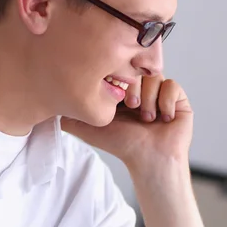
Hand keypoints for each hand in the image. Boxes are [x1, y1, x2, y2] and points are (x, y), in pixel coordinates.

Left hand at [62, 75, 192, 173]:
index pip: (119, 67)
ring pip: (155, 75)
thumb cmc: (123, 145)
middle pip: (137, 68)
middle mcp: (142, 89)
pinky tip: (163, 118)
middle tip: (131, 108)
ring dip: (149, 98)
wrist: (149, 159)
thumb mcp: (88, 127)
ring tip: (147, 118)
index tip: (116, 97)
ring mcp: (161, 93)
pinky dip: (165, 102)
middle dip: (134, 88)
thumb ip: (69, 114)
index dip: (118, 78)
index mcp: (123, 90)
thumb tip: (49, 104)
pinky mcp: (178, 99)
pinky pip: (172, 85)